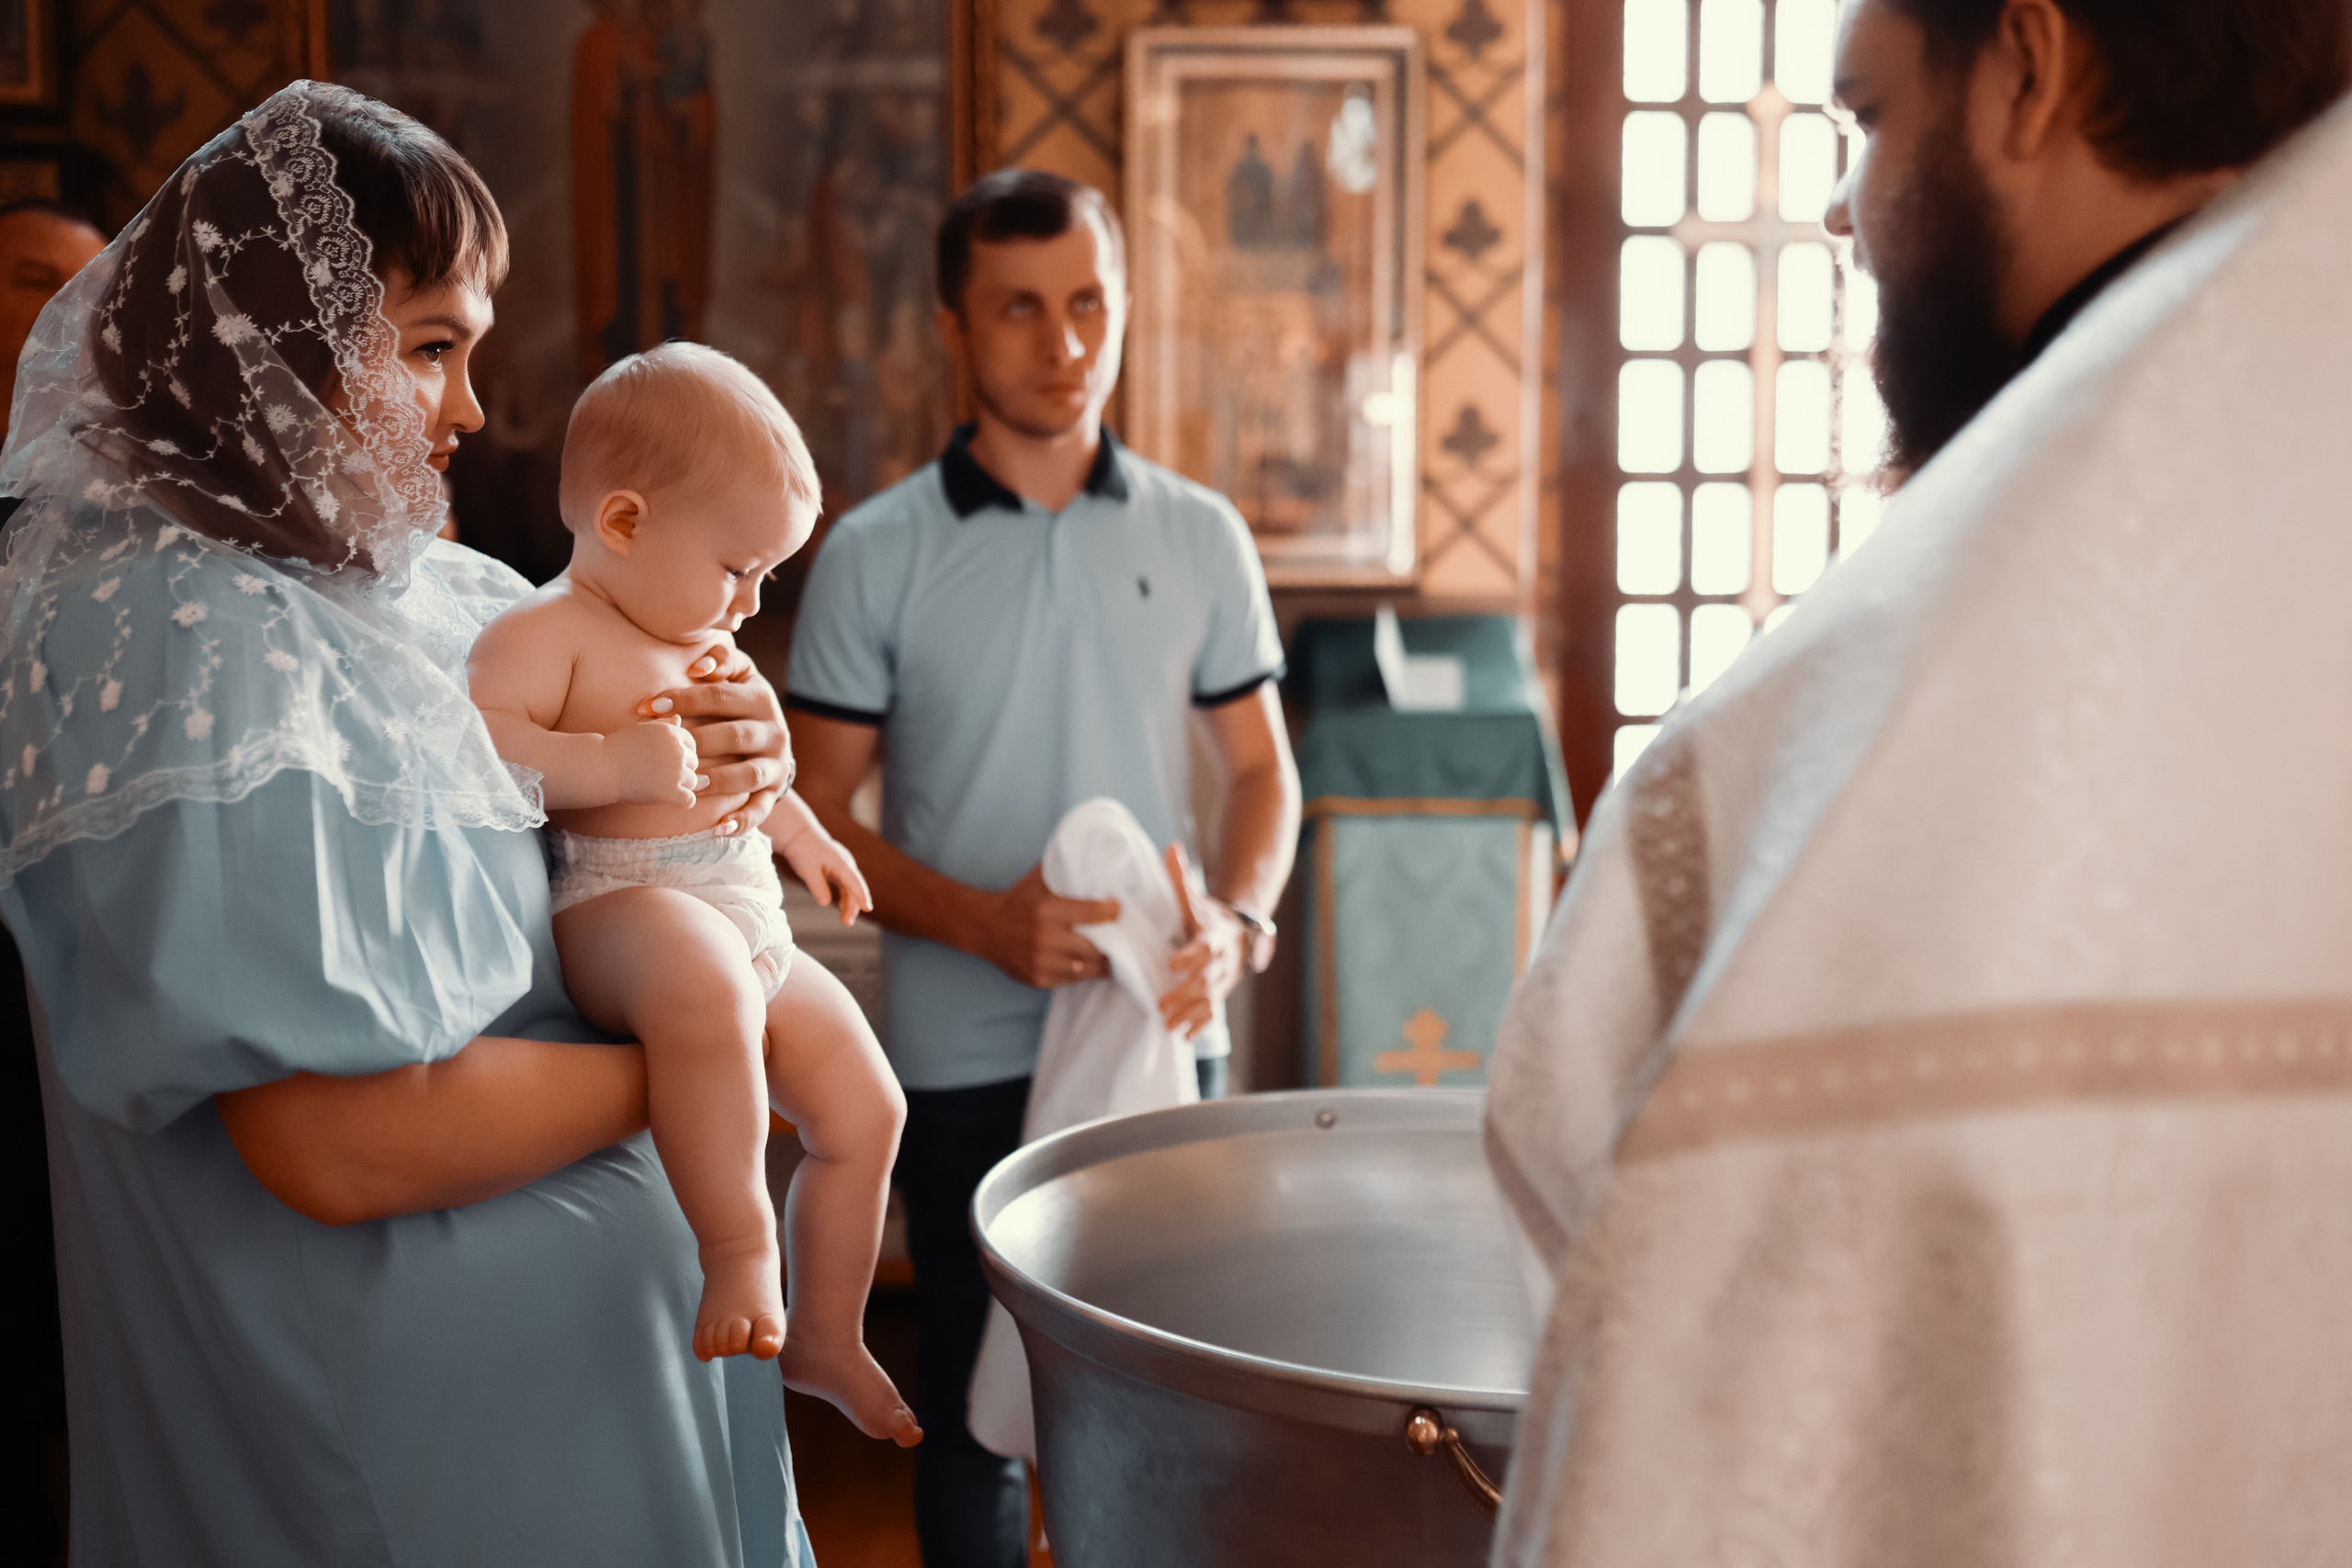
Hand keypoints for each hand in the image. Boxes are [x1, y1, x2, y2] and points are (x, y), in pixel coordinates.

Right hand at [609, 718, 698, 806]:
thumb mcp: (642, 730)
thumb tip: (679, 719)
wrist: (602, 767)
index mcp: (672, 732)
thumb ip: (663, 725)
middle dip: (680, 769)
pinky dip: (683, 801)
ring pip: (692, 781)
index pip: (691, 745)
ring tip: (659, 785)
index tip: (663, 760)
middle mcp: (677, 750)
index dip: (680, 754)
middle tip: (657, 774)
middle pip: (693, 763)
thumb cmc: (620, 748)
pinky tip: (671, 799)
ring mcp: (675, 771)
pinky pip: (689, 800)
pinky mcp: (670, 791)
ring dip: (680, 785)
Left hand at [639, 655, 789, 835]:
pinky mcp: (774, 792)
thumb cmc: (740, 701)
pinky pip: (761, 810)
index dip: (684, 700)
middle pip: (733, 736)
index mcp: (762, 698)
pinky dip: (742, 821)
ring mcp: (776, 765)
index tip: (649, 706)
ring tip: (689, 783)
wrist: (773, 738)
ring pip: (747, 774)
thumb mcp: (739, 674)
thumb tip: (699, 666)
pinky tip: (718, 828)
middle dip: (695, 741)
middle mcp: (775, 732)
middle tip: (664, 747)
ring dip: (717, 781)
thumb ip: (721, 660)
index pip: (720, 697)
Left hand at [777, 823, 872, 924]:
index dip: (861, 896)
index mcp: (840, 863)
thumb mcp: (807, 870)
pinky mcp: (839, 870)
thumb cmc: (803, 851)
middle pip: (855, 887)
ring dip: (850, 904)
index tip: (867, 908)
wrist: (800, 836)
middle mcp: (846, 864)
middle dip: (854, 906)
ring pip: (852, 888)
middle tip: (847, 922)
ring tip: (846, 921)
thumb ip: (817, 886)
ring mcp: (844, 867)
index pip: (854, 882)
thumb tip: (826, 903)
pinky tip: (843, 910)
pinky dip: (845, 898)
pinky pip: (846, 887)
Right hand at [980, 864, 1118, 988]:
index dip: (1111, 912)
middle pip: (1095, 948)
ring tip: (1112, 955)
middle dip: (1112, 943)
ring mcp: (1042, 962)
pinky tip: (1090, 964)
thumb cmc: (1018, 900)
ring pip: (1086, 969)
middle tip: (1122, 937)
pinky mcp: (1038, 979)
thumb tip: (1097, 863)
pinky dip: (1082, 972)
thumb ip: (1066, 872)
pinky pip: (1071, 980)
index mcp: (1048, 911)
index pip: (1093, 915)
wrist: (985, 926)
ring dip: (1102, 962)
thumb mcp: (1039, 879)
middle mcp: (1045, 939)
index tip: (1117, 910)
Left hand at [1158, 844, 1243, 1041]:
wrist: (1238, 932)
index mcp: (1212, 936)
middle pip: (1205, 980)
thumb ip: (1180, 877)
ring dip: (1189, 1014)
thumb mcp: (1194, 898)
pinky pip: (1213, 1012)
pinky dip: (1201, 1024)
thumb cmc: (1206, 916)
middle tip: (1160, 1005)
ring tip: (1168, 1026)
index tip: (1171, 964)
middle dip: (1183, 994)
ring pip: (1208, 1000)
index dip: (1189, 957)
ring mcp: (1222, 980)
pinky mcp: (1220, 994)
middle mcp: (1220, 960)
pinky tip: (1186, 1037)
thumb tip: (1171, 848)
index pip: (1203, 947)